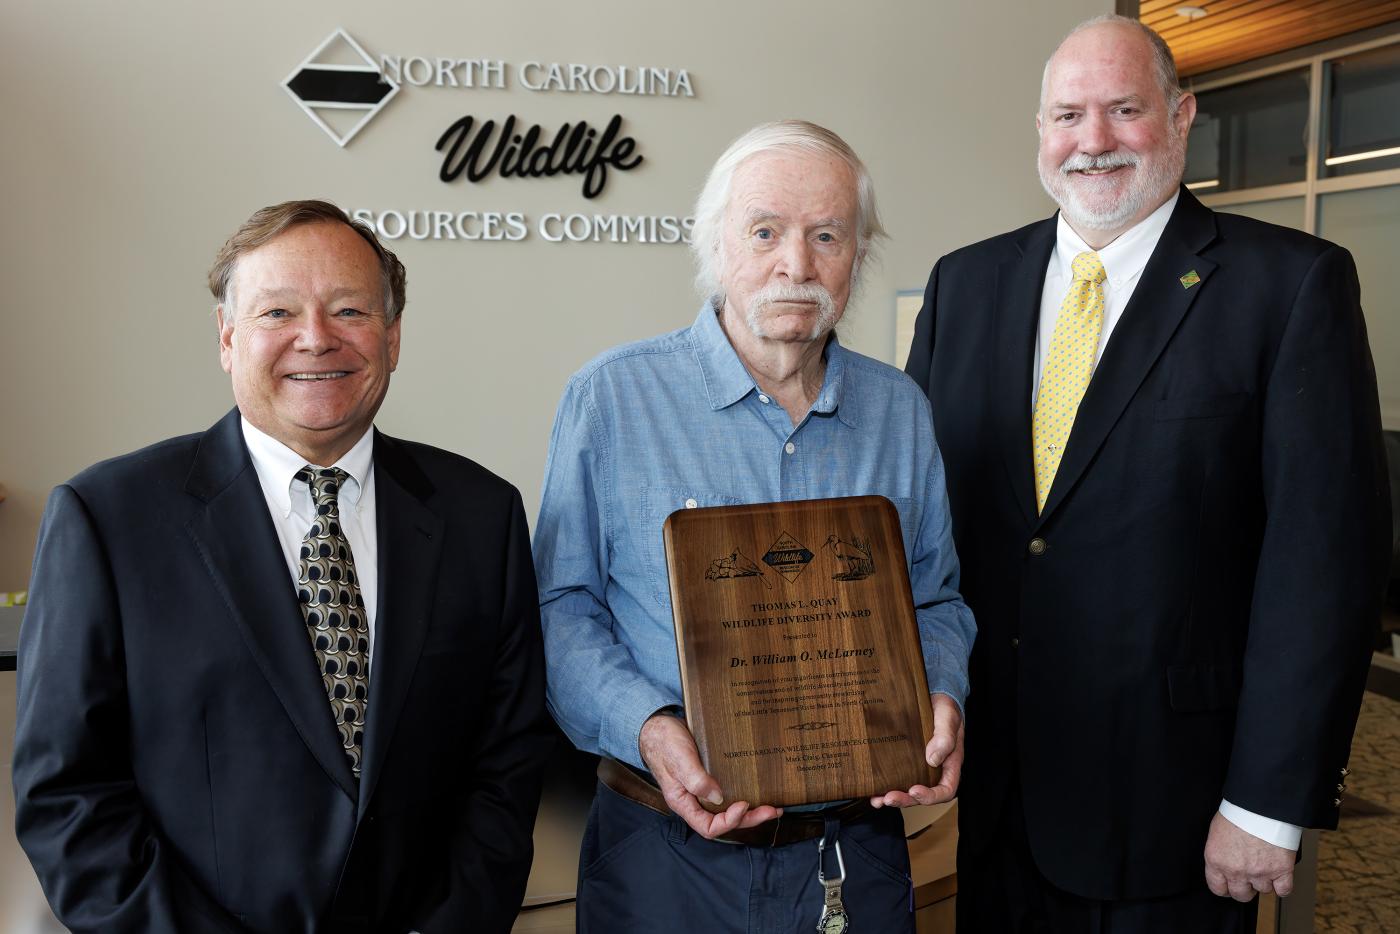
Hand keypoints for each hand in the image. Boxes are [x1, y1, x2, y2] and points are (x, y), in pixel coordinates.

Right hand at [638, 712, 782, 838]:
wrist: (657, 726)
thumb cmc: (664, 742)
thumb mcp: (679, 759)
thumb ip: (696, 780)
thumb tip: (718, 797)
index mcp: (684, 802)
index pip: (708, 827)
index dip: (728, 821)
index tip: (743, 804)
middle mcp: (694, 801)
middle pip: (723, 821)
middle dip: (749, 819)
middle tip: (771, 811)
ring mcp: (703, 790)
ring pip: (728, 810)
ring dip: (751, 811)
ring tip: (773, 807)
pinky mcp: (710, 778)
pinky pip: (729, 794)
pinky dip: (745, 794)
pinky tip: (758, 790)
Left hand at [870, 692, 962, 807]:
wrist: (934, 696)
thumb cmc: (945, 707)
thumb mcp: (948, 717)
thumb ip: (944, 737)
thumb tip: (932, 759)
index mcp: (949, 764)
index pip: (945, 789)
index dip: (930, 796)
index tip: (914, 791)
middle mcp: (934, 770)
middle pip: (922, 795)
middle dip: (905, 799)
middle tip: (889, 797)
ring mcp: (919, 766)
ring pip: (908, 790)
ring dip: (894, 797)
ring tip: (878, 800)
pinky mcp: (906, 760)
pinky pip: (897, 777)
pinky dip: (885, 787)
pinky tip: (874, 791)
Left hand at [1203, 811, 1294, 900]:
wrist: (1262, 804)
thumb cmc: (1239, 812)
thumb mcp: (1217, 833)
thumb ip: (1219, 854)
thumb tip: (1224, 863)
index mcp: (1217, 860)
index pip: (1218, 888)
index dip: (1225, 887)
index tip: (1230, 884)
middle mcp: (1237, 870)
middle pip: (1241, 895)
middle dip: (1245, 887)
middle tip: (1249, 875)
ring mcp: (1260, 872)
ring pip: (1263, 891)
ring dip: (1265, 881)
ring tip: (1265, 864)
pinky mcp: (1281, 870)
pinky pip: (1283, 890)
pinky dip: (1283, 885)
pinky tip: (1279, 875)